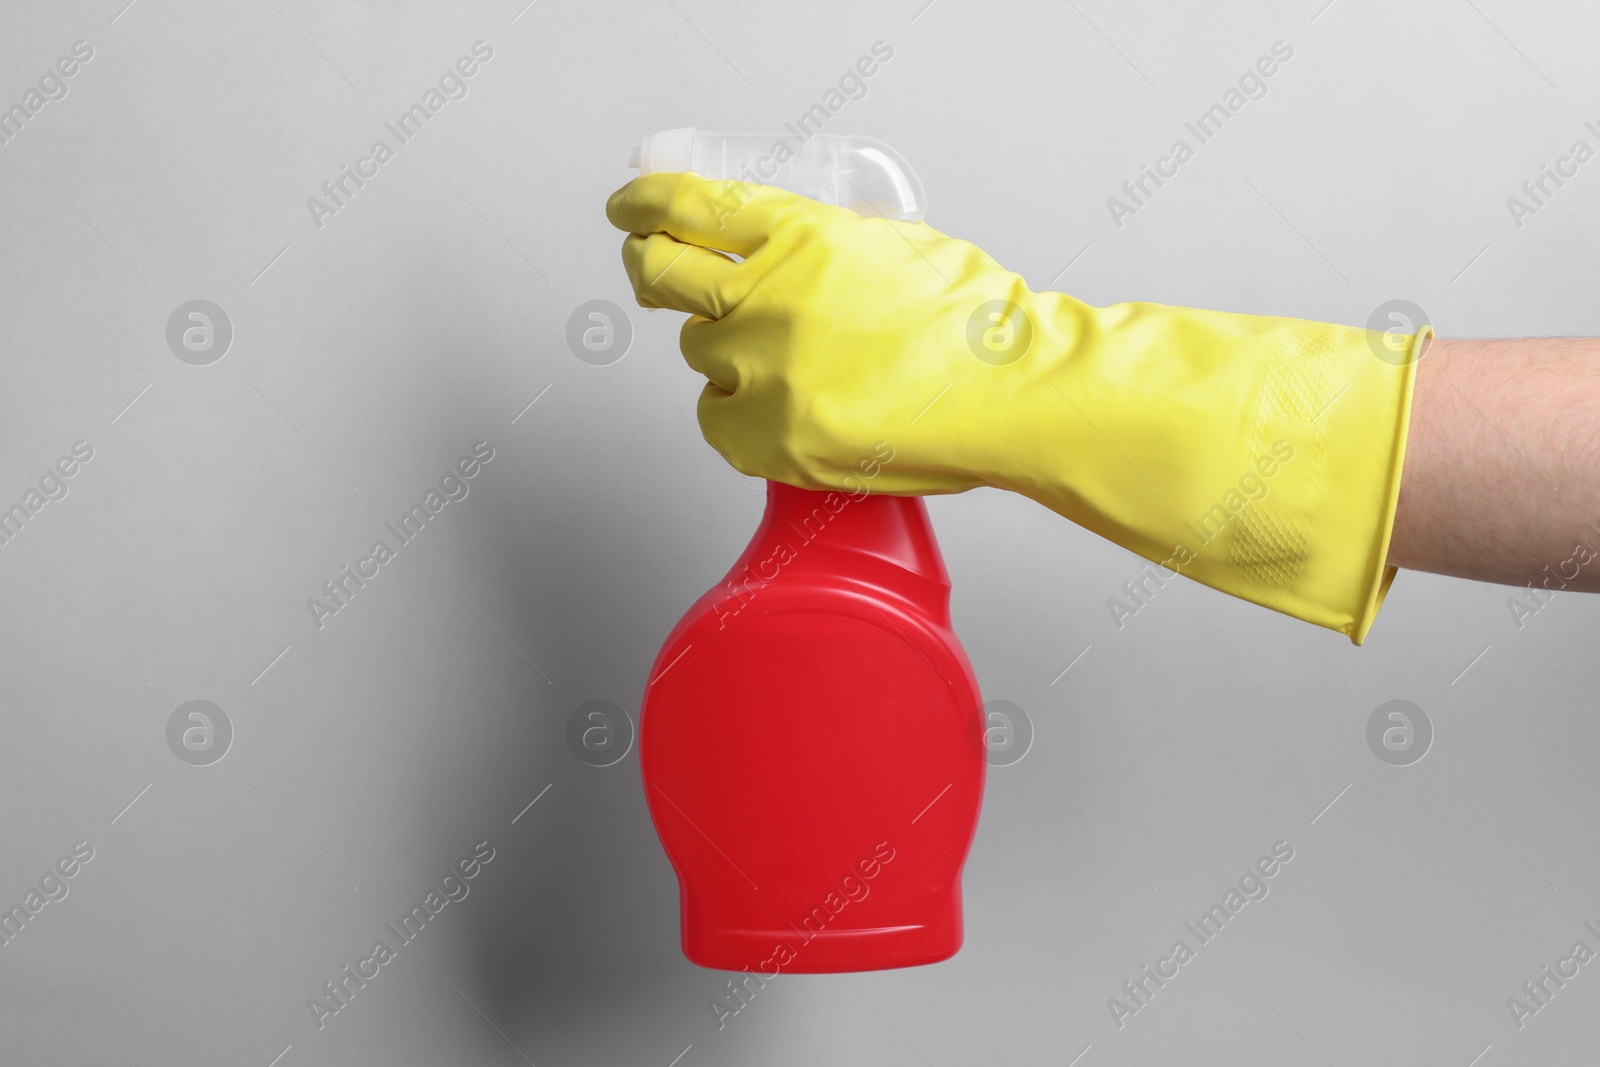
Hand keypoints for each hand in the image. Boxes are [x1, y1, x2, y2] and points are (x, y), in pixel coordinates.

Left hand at [606, 171, 1050, 494]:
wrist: (1012, 396)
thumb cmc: (974, 326)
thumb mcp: (894, 244)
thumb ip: (822, 244)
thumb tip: (768, 251)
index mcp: (802, 234)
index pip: (688, 204)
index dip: (645, 203)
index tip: (629, 207)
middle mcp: (769, 295)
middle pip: (660, 273)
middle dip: (649, 269)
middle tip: (653, 274)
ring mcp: (764, 369)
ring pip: (699, 352)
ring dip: (726, 351)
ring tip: (786, 364)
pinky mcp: (768, 437)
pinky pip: (715, 419)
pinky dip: (738, 415)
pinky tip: (780, 412)